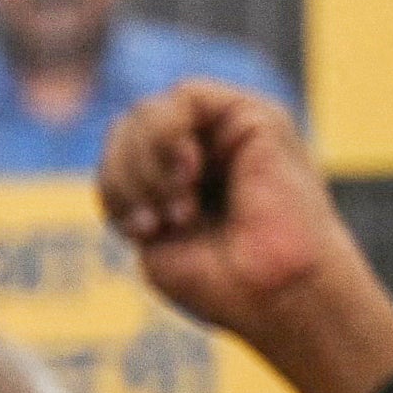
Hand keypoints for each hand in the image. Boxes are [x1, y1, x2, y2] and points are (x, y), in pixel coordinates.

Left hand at [100, 84, 392, 392]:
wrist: (278, 296)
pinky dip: (168, 135)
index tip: (139, 234)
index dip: (114, 188)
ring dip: (146, 165)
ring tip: (180, 209)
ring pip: (148, 112)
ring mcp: (234, 130)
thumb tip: (120, 136)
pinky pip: (186, 95)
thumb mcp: (151, 227)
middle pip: (128, 128)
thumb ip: (130, 178)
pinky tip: (188, 173)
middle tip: (157, 224)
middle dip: (125, 177)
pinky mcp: (259, 117)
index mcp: (184, 176)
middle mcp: (211, 147)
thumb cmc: (223, 282)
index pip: (118, 153)